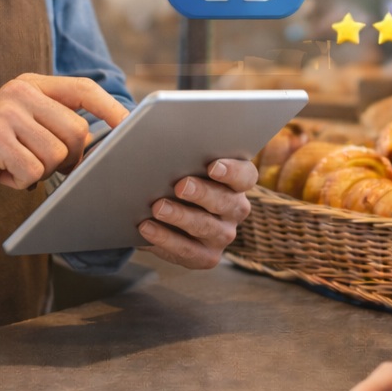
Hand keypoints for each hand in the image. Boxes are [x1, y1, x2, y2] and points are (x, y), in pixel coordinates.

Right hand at [0, 74, 130, 192]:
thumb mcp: (21, 120)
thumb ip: (54, 120)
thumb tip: (100, 140)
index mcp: (32, 84)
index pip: (84, 89)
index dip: (111, 107)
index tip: (130, 125)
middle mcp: (21, 92)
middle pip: (77, 131)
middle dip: (68, 158)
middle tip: (40, 164)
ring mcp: (8, 113)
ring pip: (57, 155)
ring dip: (40, 171)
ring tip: (13, 164)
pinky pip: (33, 171)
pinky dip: (19, 181)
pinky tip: (0, 173)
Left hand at [138, 157, 257, 268]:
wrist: (165, 212)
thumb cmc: (175, 174)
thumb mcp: (180, 160)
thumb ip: (176, 145)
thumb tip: (151, 133)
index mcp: (237, 181)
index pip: (245, 175)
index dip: (232, 171)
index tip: (212, 166)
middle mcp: (236, 209)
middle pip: (226, 202)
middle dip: (202, 193)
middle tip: (180, 186)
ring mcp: (223, 234)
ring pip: (206, 227)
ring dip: (181, 217)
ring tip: (158, 207)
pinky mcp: (207, 256)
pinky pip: (188, 251)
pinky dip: (166, 240)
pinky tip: (146, 228)